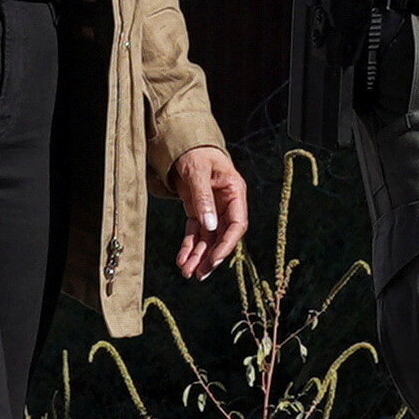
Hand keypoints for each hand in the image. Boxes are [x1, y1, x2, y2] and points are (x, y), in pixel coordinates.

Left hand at [171, 146, 249, 278]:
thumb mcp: (198, 172)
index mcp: (234, 193)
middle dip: (211, 257)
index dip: (227, 244)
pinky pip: (195, 234)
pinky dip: (188, 247)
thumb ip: (203, 198)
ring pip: (208, 239)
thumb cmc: (195, 153)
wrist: (184, 145)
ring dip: (198, 257)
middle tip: (200, 274)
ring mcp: (212, 210)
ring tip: (187, 273)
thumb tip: (210, 226)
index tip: (214, 259)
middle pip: (222, 236)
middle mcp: (226, 205)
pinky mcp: (198, 212)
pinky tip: (182, 260)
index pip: (237, 224)